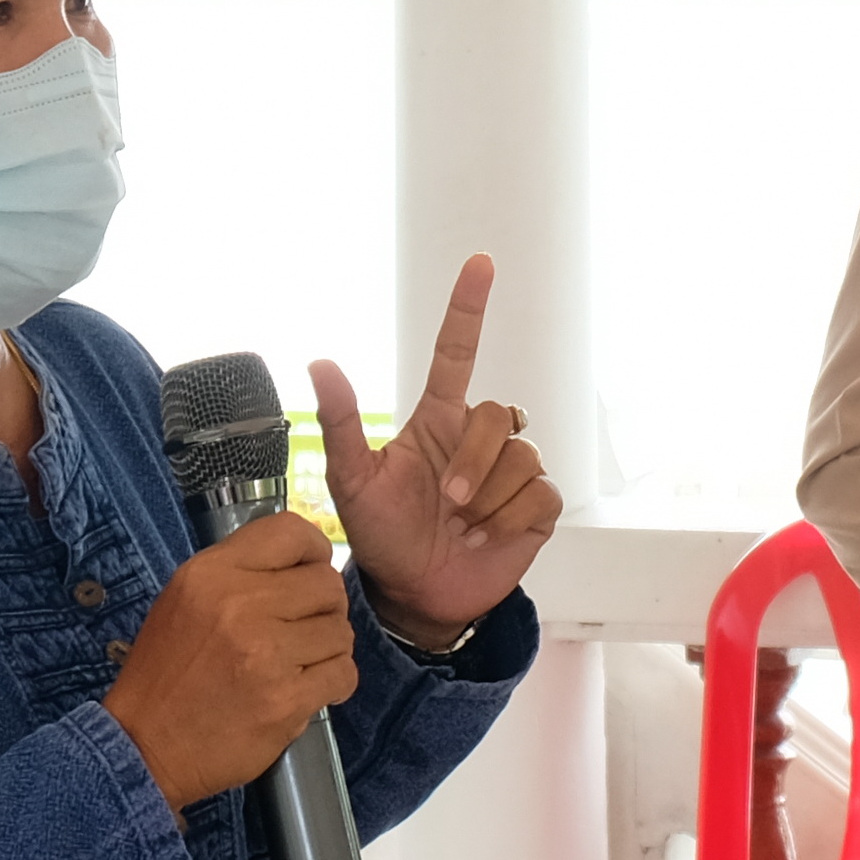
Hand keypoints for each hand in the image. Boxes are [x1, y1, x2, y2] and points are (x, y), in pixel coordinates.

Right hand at [100, 512, 357, 813]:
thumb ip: (238, 573)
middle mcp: (240, 605)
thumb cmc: (164, 673)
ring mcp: (265, 654)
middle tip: (304, 628)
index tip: (308, 573)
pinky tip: (310, 688)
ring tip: (302, 662)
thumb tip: (301, 561)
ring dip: (329, 648)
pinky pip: (343, 673)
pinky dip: (335, 681)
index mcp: (211, 574)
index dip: (313, 551)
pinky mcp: (285, 700)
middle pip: (326, 583)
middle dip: (324, 607)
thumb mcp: (184, 599)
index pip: (290, 532)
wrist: (144, 745)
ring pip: (340, 630)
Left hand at [311, 254, 561, 654]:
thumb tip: (319, 363)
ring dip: (487, 498)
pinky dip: (508, 520)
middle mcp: (476, 439)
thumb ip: (340, 423)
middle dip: (471, 461)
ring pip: (521, 456)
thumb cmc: (382, 535)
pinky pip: (539, 493)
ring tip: (461, 526)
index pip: (457, 352)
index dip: (468, 308)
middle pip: (495, 414)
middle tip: (447, 502)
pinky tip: (485, 537)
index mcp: (435, 421)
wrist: (414, 596)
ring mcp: (509, 472)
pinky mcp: (536, 507)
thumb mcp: (352, 482)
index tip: (480, 264)